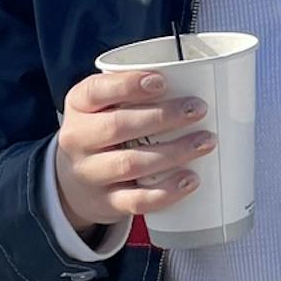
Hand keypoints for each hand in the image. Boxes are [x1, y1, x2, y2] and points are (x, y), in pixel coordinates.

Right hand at [51, 67, 213, 236]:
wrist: (75, 183)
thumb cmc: (103, 132)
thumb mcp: (104, 105)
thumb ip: (134, 92)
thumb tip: (197, 78)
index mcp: (78, 106)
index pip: (95, 91)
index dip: (127, 85)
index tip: (162, 81)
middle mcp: (78, 139)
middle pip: (117, 127)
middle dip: (162, 117)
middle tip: (198, 109)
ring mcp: (90, 174)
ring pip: (130, 164)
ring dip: (173, 152)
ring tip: (205, 142)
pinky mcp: (106, 202)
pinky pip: (137, 200)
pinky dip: (166, 191)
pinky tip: (190, 180)